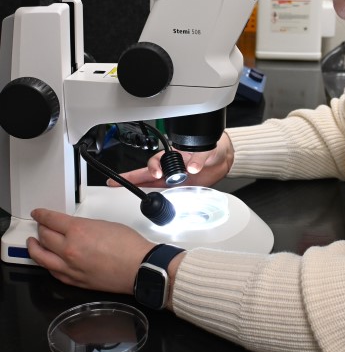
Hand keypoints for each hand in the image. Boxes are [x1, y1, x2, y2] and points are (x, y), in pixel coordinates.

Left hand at [27, 209, 153, 294]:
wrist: (138, 267)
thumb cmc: (128, 246)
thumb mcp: (104, 224)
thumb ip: (84, 226)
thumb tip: (75, 229)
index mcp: (77, 231)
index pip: (50, 220)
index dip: (42, 215)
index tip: (38, 213)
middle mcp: (69, 249)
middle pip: (44, 237)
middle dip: (40, 228)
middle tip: (40, 225)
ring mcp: (70, 267)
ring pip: (42, 257)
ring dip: (35, 248)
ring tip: (33, 243)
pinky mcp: (74, 280)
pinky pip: (53, 271)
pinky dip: (47, 264)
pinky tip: (47, 261)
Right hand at [108, 131, 234, 188]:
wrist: (221, 159)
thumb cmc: (211, 149)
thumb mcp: (206, 149)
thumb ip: (198, 158)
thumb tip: (192, 167)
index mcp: (174, 156)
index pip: (157, 160)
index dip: (154, 167)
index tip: (157, 174)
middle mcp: (170, 167)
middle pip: (146, 173)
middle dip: (130, 177)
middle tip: (115, 182)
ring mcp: (172, 179)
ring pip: (151, 184)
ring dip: (139, 188)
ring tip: (122, 190)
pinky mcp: (178, 189)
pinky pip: (164, 194)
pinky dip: (157, 199)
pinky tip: (148, 202)